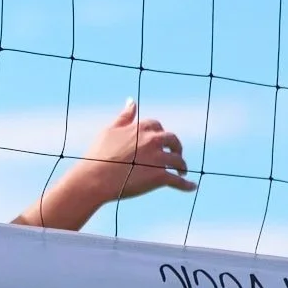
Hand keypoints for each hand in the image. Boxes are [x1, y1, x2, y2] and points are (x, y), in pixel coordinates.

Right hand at [71, 99, 192, 207]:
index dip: (159, 133)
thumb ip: (124, 116)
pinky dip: (186, 185)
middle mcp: (152, 141)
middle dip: (176, 147)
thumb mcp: (109, 131)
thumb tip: (132, 100)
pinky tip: (192, 186)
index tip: (159, 141)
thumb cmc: (99, 155)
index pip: (157, 126)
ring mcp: (158, 159)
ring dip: (181, 166)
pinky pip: (178, 181)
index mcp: (141, 128)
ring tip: (181, 172)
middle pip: (173, 140)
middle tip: (175, 155)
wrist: (96, 179)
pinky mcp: (159, 177)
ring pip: (178, 161)